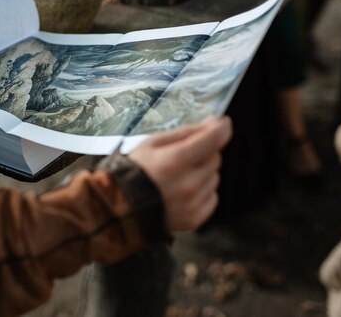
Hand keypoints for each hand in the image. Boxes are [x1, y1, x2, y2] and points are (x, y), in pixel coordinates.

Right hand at [128, 116, 232, 231]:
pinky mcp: (194, 218)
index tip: (222, 123)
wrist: (118, 206)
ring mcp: (191, 204)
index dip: (221, 128)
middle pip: (214, 158)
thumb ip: (185, 133)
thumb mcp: (152, 143)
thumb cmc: (134, 170)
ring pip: (214, 177)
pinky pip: (212, 197)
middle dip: (204, 152)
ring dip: (202, 172)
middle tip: (184, 155)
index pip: (212, 140)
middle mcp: (187, 184)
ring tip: (178, 176)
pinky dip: (202, 191)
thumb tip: (213, 123)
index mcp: (175, 161)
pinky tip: (182, 190)